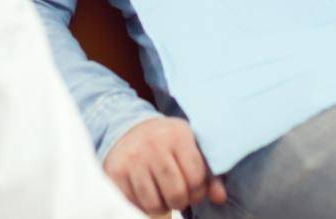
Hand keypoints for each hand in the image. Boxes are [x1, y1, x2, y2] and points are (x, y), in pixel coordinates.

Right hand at [103, 117, 227, 214]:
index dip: (199, 191)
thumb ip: (209, 173)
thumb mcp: (191, 147)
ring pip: (154, 204)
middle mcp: (154, 145)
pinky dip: (143, 206)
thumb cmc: (167, 142)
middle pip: (176, 193)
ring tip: (163, 195)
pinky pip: (134, 204)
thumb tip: (220, 198)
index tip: (195, 189)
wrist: (127, 129)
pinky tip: (147, 193)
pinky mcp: (116, 173)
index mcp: (178, 135)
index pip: (196, 177)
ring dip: (162, 206)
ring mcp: (133, 159)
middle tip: (179, 195)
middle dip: (181, 201)